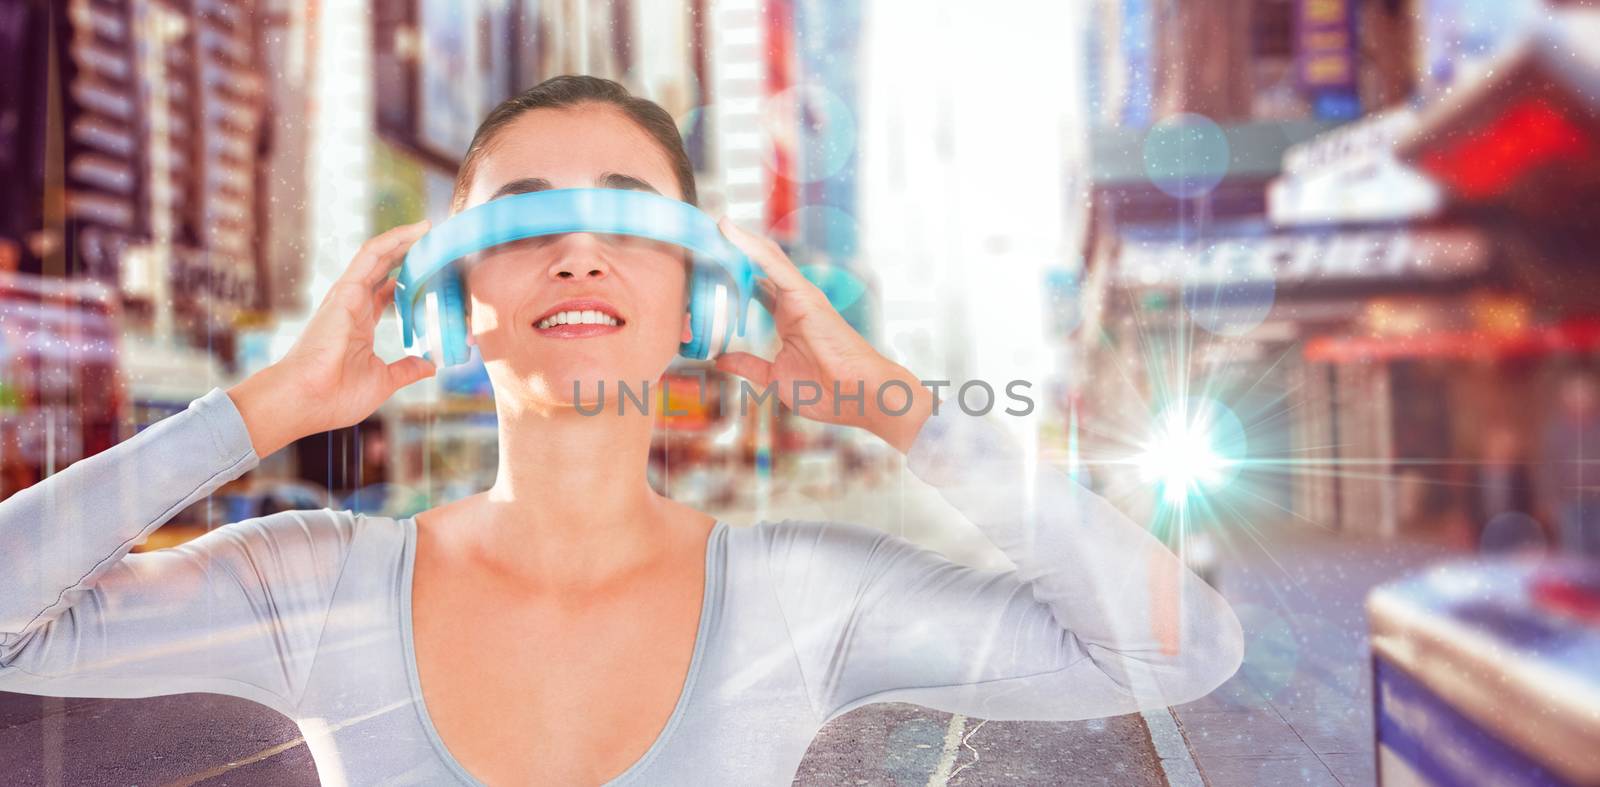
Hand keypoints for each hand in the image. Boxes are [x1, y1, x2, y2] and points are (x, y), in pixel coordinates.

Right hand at [227, 220, 436, 456]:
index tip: (435, 271)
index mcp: (360, 324)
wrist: (306, 399)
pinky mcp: (345, 291)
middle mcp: (353, 305)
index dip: (409, 279)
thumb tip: (430, 366)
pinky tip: (414, 232)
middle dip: (408, 252)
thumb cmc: (335, 395)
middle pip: (383, 268)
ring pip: (377, 255)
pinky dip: (392, 241)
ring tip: (428, 228)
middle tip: (435, 240)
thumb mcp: (383, 381)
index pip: (387, 291)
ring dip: (403, 239)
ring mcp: (347, 295)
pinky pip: (369, 256)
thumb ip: (407, 369)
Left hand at [712, 218, 933, 454]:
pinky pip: (774, 264)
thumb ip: (747, 364)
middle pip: (760, 265)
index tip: (707, 264)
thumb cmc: (827, 390)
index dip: (733, 273)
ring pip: (766, 257)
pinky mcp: (805, 295)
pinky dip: (751, 247)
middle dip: (735, 249)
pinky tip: (730, 233)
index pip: (756, 286)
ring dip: (741, 240)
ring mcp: (801, 296)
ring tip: (718, 223)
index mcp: (787, 318)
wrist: (857, 396)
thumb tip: (720, 359)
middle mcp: (794, 301)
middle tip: (709, 235)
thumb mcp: (773, 377)